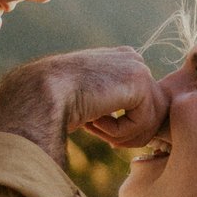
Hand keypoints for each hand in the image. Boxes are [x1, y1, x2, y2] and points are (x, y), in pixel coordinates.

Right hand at [0, 49, 165, 159]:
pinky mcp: (138, 83)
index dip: (126, 125)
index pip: (145, 103)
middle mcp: (134, 60)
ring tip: (97, 128)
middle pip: (155, 112)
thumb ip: (114, 103)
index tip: (98, 126)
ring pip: (151, 121)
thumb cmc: (57, 102)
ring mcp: (138, 68)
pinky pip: (142, 124)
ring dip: (124, 135)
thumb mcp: (90, 100)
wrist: (41, 93)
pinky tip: (96, 120)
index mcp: (123, 60)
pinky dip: (119, 132)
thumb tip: (141, 128)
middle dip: (131, 133)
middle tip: (104, 136)